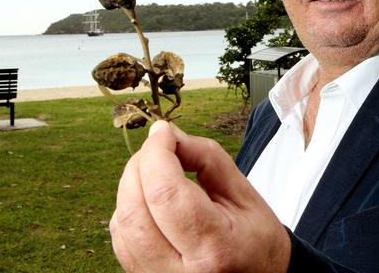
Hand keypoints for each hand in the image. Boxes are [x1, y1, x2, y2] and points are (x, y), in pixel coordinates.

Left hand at [110, 120, 290, 271]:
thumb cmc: (257, 240)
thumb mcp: (245, 193)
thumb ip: (207, 158)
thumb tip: (169, 135)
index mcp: (214, 248)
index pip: (165, 193)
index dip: (157, 153)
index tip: (163, 130)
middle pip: (133, 209)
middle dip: (140, 165)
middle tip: (160, 147)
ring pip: (121, 223)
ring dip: (132, 186)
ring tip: (159, 172)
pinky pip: (121, 238)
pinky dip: (130, 207)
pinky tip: (152, 199)